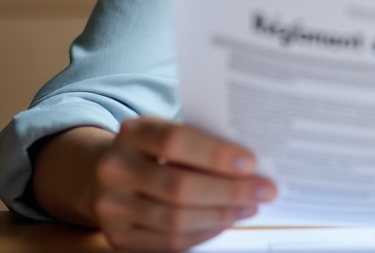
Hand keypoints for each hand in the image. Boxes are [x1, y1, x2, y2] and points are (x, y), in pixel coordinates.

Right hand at [93, 116, 277, 251]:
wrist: (109, 174)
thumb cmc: (154, 150)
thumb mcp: (168, 132)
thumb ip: (201, 142)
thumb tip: (251, 165)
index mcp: (131, 132)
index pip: (174, 141)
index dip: (215, 154)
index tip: (251, 163)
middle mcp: (114, 168)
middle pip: (178, 186)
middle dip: (229, 191)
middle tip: (264, 191)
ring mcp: (112, 206)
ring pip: (175, 219)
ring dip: (221, 215)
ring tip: (249, 207)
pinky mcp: (117, 235)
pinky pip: (168, 242)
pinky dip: (203, 234)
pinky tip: (225, 222)